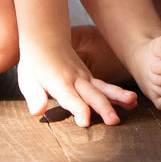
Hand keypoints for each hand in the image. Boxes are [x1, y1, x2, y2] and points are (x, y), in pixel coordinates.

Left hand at [15, 37, 137, 127]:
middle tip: (114, 121)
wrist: (46, 38)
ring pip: (104, 88)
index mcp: (59, 82)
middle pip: (91, 95)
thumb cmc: (35, 62)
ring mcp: (85, 78)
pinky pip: (106, 87)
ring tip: (132, 102)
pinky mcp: (90, 79)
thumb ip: (34, 96)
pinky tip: (132, 102)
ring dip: (118, 97)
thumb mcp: (28, 79)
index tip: (85, 122)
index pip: (70, 98)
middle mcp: (75, 79)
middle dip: (103, 108)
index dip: (78, 110)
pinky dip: (119, 94)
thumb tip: (37, 112)